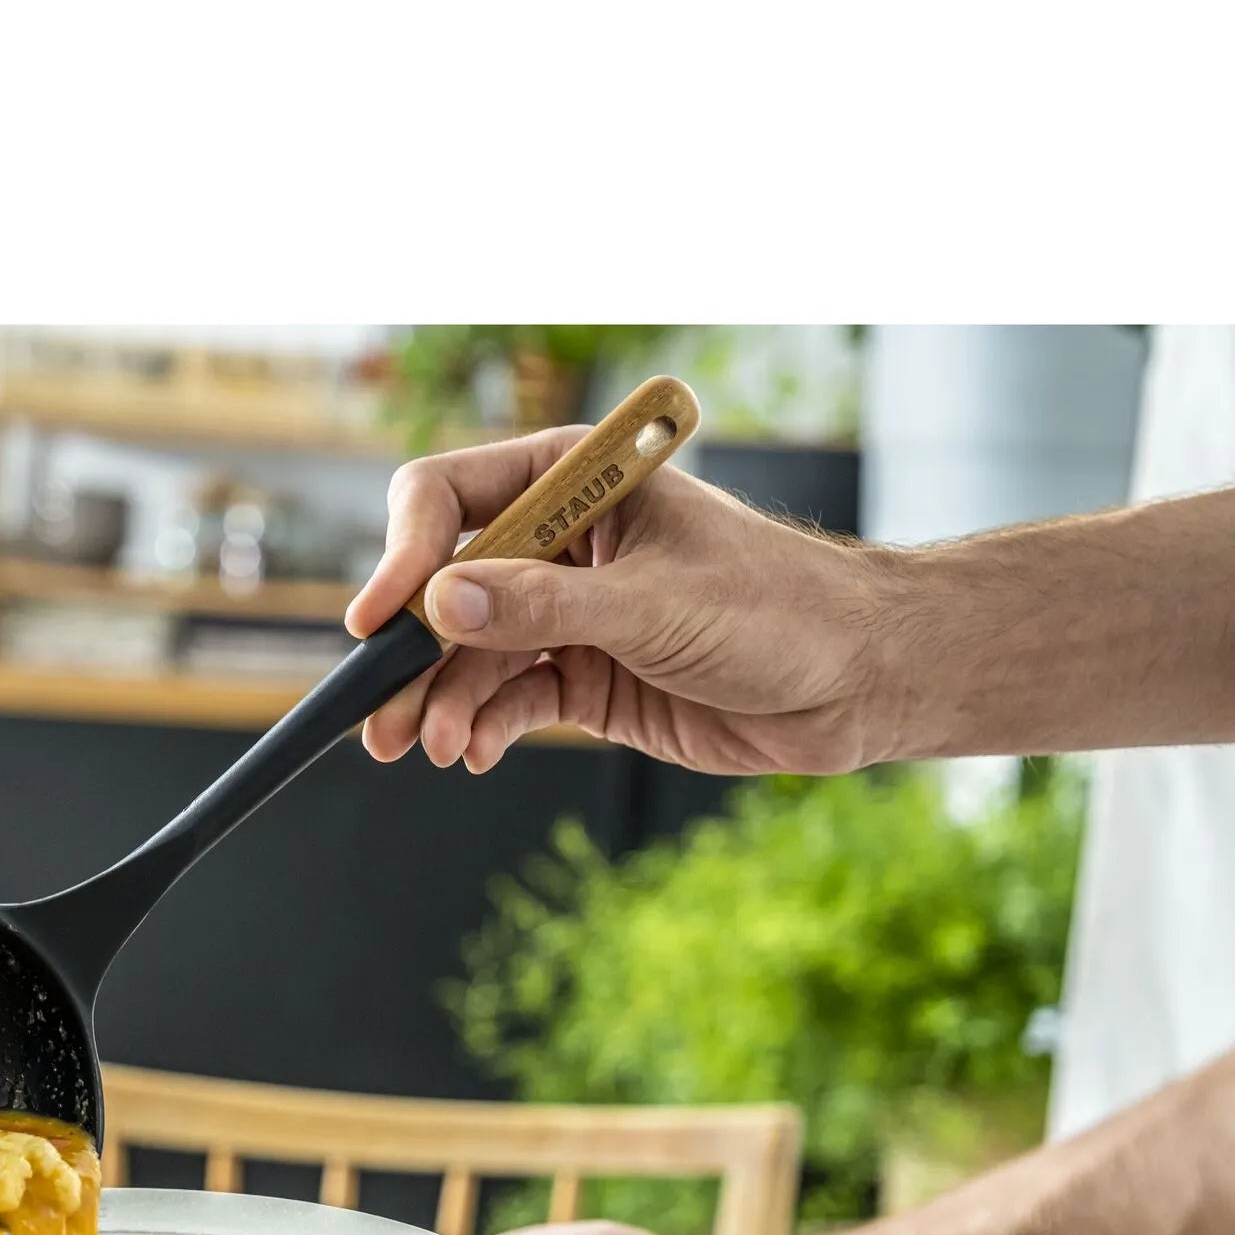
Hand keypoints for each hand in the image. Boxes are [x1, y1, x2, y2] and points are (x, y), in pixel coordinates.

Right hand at [347, 426, 897, 777]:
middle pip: (446, 587)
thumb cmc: (777, 610)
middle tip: (379, 716)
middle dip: (413, 653)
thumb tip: (440, 601)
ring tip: (435, 748)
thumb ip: (544, 605)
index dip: (405, 554)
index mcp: (575, 481)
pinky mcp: (584, 678)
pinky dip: (484, 726)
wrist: (854, 682)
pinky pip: (509, 699)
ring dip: (444, 703)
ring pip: (471, 655)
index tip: (382, 620)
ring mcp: (568, 613)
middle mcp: (559, 542)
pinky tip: (474, 752)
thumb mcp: (653, 604)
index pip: (452, 497)